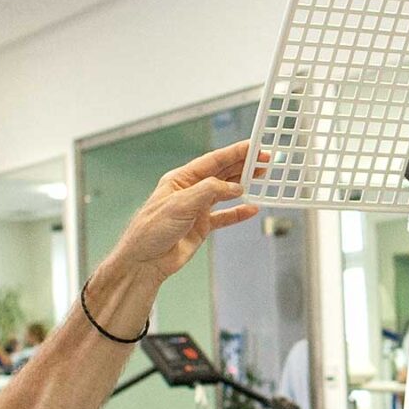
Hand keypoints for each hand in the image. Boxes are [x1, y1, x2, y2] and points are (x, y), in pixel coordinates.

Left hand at [107, 140, 262, 280]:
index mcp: (181, 179)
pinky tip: (251, 209)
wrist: (144, 261)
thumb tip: (235, 186)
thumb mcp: (181, 204)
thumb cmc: (151, 230)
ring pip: (225, 192)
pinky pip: (224, 217)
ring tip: (262, 179)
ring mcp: (197, 209)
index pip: (213, 161)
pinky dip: (238, 213)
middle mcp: (190, 191)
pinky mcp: (201, 227)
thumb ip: (209, 191)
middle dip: (243, 166)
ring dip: (243, 185)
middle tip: (264, 161)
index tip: (253, 147)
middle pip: (221, 173)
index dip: (234, 153)